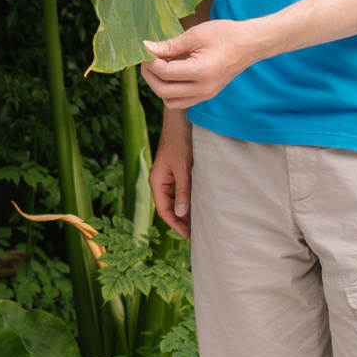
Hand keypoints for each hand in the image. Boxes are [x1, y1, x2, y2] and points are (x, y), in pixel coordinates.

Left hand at [142, 18, 266, 107]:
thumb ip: (170, 45)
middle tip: (147, 59)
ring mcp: (205, 95)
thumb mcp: (195, 35)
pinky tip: (170, 75)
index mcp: (201, 72)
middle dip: (149, 75)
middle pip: (163, 91)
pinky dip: (169, 91)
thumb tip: (147, 48)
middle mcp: (203, 89)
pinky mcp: (206, 96)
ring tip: (158, 67)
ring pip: (170, 101)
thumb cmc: (225, 35)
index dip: (150, 62)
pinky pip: (180, 101)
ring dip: (158, 86)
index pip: (165, 73)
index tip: (146, 49)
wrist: (249, 44)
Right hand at [150, 112, 192, 241]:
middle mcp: (160, 181)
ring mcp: (168, 176)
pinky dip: (189, 198)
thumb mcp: (183, 169)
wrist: (181, 121)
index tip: (187, 235)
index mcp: (157, 181)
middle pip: (169, 206)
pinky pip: (181, 190)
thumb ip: (182, 192)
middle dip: (181, 220)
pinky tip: (199, 203)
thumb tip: (181, 213)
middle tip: (196, 232)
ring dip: (185, 209)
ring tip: (199, 220)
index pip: (164, 210)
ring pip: (175, 199)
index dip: (175, 224)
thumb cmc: (180, 142)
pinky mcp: (177, 171)